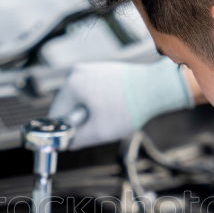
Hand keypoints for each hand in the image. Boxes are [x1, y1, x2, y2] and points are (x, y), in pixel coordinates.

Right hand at [50, 59, 194, 149]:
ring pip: (81, 99)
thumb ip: (76, 140)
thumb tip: (65, 144)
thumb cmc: (128, 108)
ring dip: (91, 112)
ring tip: (110, 115)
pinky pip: (92, 91)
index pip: (56, 114)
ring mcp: (90, 68)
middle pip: (68, 105)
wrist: (157, 87)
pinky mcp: (102, 69)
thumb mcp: (98, 132)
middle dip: (81, 119)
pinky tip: (115, 106)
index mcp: (71, 84)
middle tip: (100, 126)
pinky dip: (100, 102)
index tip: (79, 138)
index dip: (65, 131)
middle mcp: (77, 71)